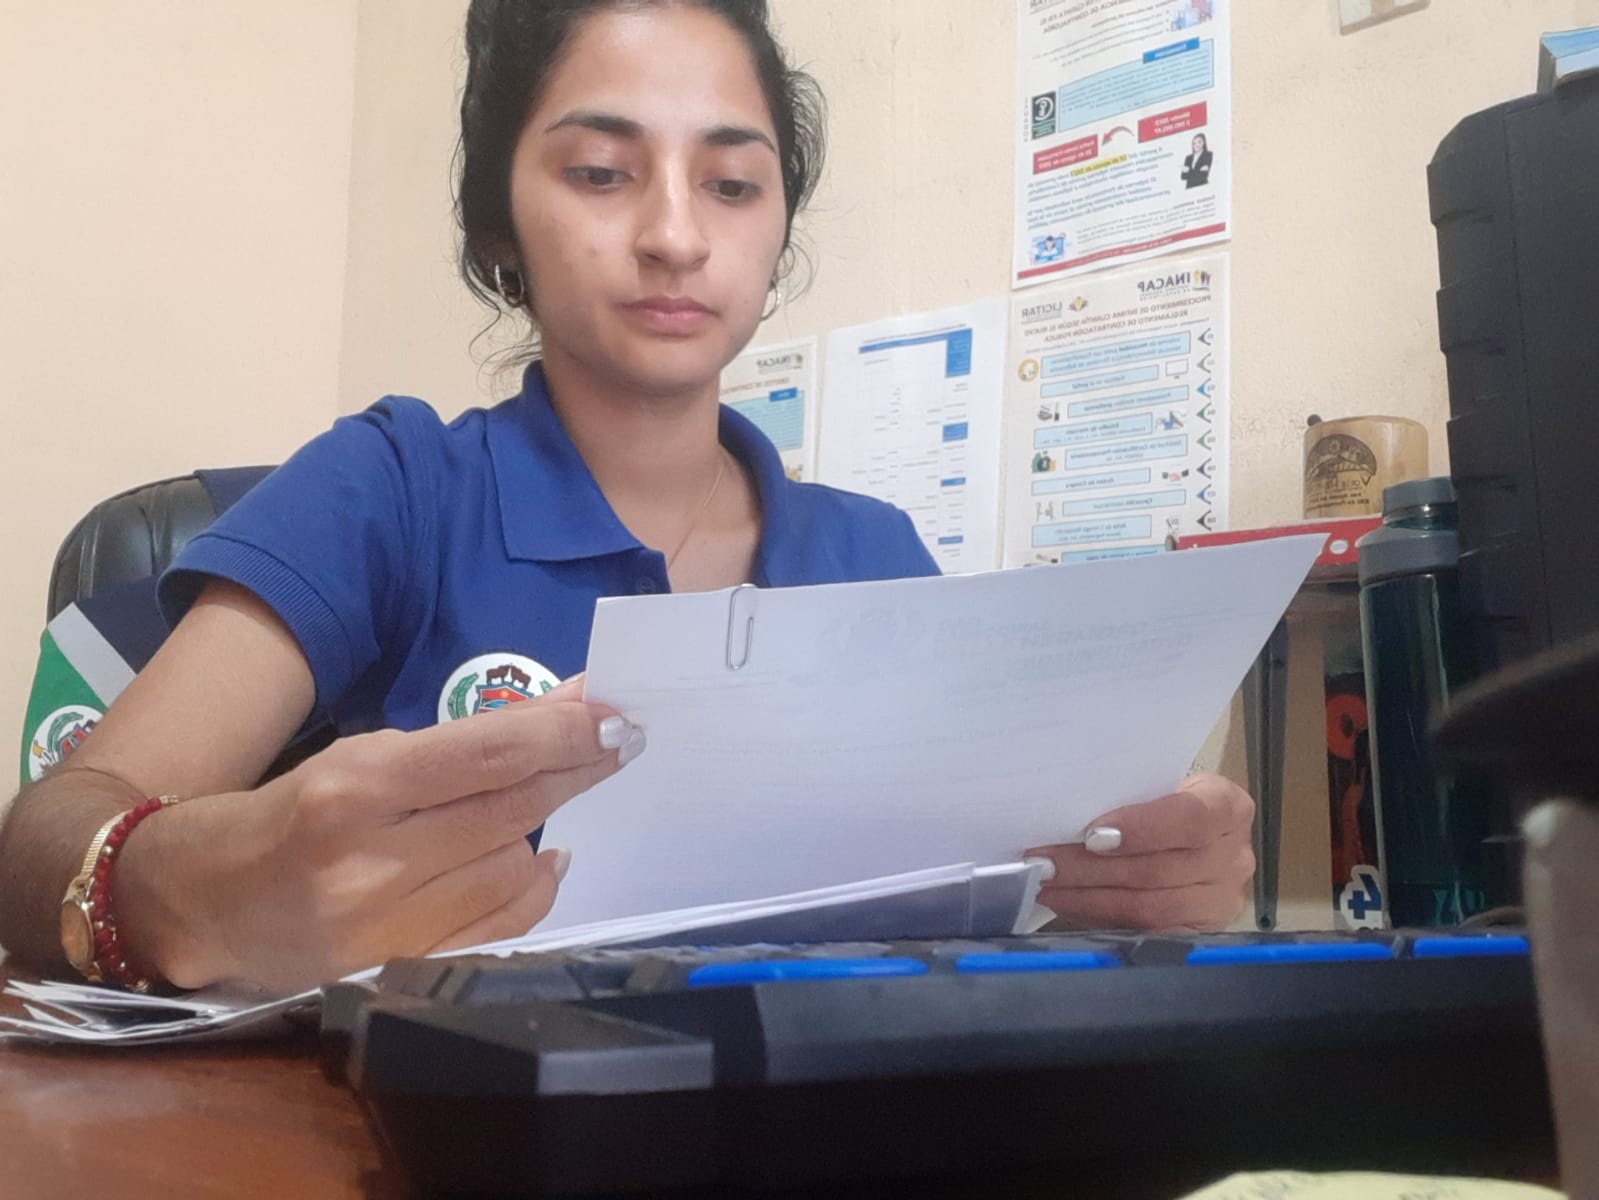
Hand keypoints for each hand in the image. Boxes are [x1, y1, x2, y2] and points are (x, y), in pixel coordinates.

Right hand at [118, 689, 644, 991]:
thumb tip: (567, 708)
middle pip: (510, 809)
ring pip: (514, 867)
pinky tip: (544, 858)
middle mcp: (371, 861)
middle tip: (621, 739)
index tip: (615, 714)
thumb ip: (461, 742)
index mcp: (354, 788)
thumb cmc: (288, 813)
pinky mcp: (399, 970)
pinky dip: (535, 887)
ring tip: (556, 792)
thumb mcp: (363, 756)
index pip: (487, 756)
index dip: (563, 734)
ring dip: (548, 824)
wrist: (201, 904)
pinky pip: (503, 926)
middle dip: (576, 767)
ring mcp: (386, 928)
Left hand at [1024, 773, 1254, 931]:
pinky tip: (1069, 904)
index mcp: (1228, 807)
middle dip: (1092, 868)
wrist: (1189, 833)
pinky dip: (1100, 916)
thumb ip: (1127, 796)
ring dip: (1089, 897)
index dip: (1141, 829)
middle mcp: (1235, 856)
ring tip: (1047, 886)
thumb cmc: (1162, 799)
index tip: (1091, 835)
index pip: (1190, 819)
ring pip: (1150, 907)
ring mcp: (1222, 900)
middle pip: (1160, 869)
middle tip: (1044, 863)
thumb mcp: (1155, 785)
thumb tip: (1064, 814)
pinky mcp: (1200, 931)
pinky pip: (1146, 931)